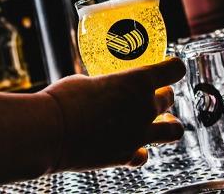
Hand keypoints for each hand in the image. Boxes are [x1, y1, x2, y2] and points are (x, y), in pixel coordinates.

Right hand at [40, 57, 185, 171]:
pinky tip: (130, 146)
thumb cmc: (63, 99)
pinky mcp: (126, 156)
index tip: (170, 68)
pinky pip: (144, 154)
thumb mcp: (88, 80)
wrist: (50, 133)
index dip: (173, 68)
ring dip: (167, 125)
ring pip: (173, 130)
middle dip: (163, 96)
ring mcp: (139, 134)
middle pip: (170, 99)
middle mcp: (145, 107)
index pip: (174, 69)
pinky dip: (139, 151)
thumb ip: (106, 85)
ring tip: (159, 124)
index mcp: (138, 81)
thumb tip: (104, 88)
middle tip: (152, 95)